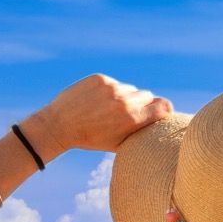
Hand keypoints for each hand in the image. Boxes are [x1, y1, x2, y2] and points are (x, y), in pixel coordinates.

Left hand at [22, 74, 171, 156]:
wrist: (59, 125)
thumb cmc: (91, 138)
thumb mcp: (119, 143)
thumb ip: (141, 131)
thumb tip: (160, 119)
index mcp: (132, 119)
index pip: (164, 105)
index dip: (164, 108)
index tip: (160, 111)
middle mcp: (125, 101)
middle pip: (147, 95)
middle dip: (141, 103)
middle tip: (127, 113)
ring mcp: (112, 88)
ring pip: (130, 89)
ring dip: (125, 96)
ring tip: (108, 108)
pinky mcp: (100, 78)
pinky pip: (114, 83)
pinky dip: (109, 90)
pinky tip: (97, 101)